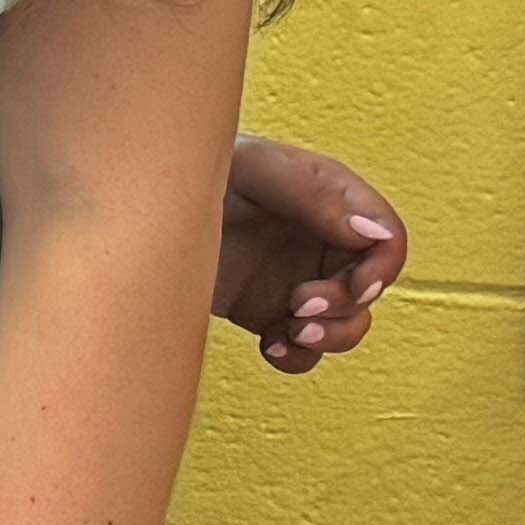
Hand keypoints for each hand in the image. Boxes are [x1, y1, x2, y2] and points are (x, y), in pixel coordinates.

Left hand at [217, 132, 404, 371]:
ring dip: (330, 336)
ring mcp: (297, 279)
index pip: (386, 238)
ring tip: (291, 331)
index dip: (382, 269)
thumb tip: (375, 235)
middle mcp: (321, 241)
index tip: (356, 286)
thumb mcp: (254, 168)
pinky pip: (302, 349)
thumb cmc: (195, 168)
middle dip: (346, 305)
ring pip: (345, 324)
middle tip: (301, 305)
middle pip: (370, 288)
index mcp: (331, 199)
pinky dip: (296, 356)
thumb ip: (316, 195)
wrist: (138, 205)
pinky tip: (269, 346)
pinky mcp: (267, 313)